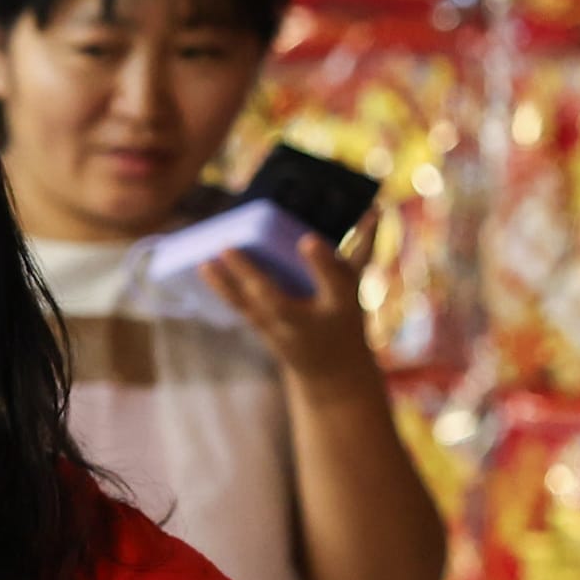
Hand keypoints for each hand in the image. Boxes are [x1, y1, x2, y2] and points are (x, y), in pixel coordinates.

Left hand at [201, 236, 380, 386]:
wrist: (328, 370)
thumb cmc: (344, 319)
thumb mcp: (357, 285)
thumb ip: (364, 247)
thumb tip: (375, 209)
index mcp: (340, 303)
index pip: (334, 281)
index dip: (322, 261)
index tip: (308, 240)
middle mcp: (308, 318)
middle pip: (275, 297)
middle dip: (251, 274)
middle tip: (228, 248)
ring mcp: (280, 327)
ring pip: (248, 304)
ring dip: (224, 283)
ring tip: (205, 259)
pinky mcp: (262, 327)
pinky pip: (239, 306)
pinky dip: (221, 288)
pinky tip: (204, 267)